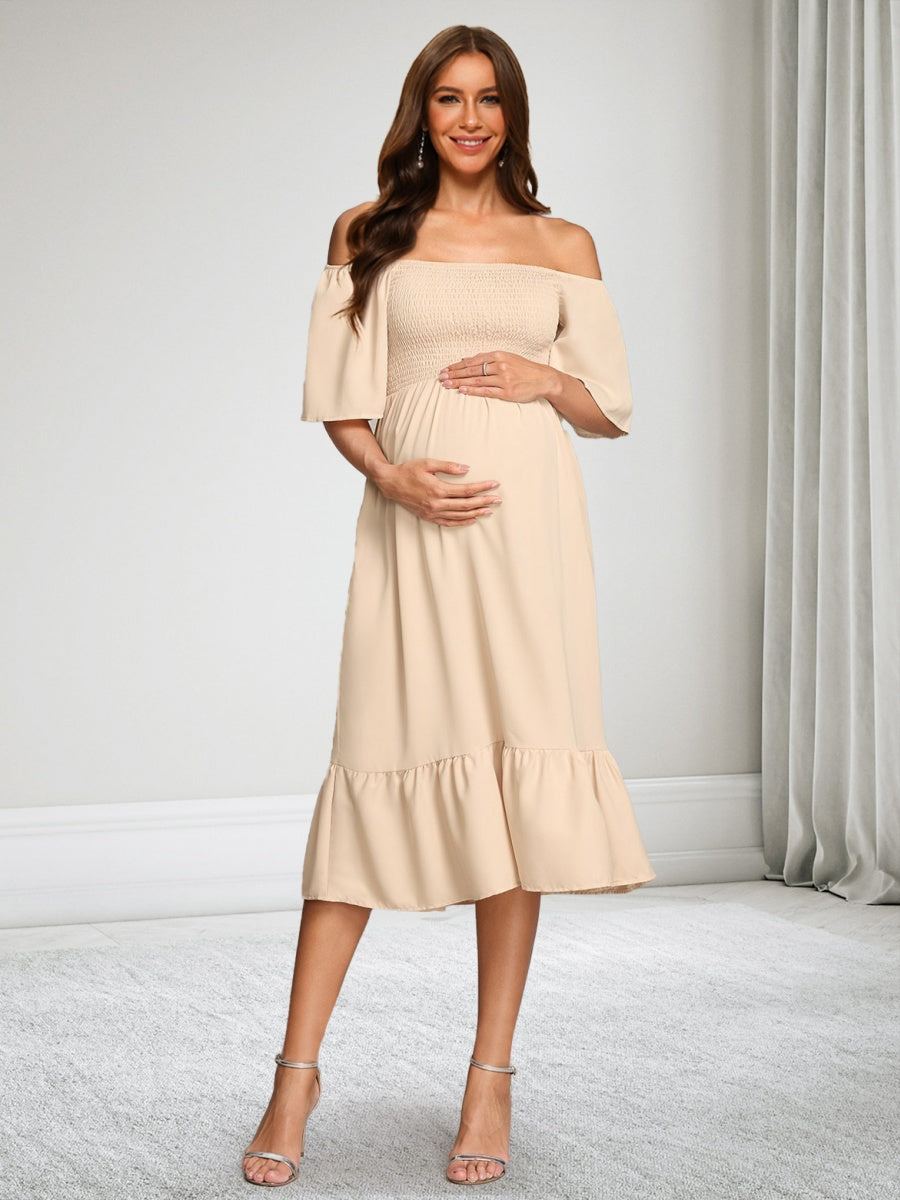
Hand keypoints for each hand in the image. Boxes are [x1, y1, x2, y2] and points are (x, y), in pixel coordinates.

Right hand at [376, 458, 502, 526]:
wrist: (391, 483)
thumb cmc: (408, 470)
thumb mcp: (427, 463)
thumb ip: (448, 466)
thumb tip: (467, 468)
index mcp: (438, 489)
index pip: (466, 490)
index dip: (482, 487)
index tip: (495, 484)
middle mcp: (437, 503)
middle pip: (466, 504)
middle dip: (484, 502)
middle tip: (498, 499)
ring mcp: (433, 512)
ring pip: (460, 515)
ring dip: (476, 513)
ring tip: (490, 510)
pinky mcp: (429, 517)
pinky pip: (449, 522)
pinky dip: (462, 522)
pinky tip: (472, 519)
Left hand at [438, 352, 559, 403]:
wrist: (543, 379)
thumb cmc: (523, 369)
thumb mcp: (506, 358)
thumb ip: (487, 359)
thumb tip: (466, 359)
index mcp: (498, 355)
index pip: (472, 360)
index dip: (457, 365)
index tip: (445, 369)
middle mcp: (500, 365)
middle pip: (472, 369)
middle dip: (454, 374)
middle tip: (441, 377)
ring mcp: (503, 379)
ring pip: (476, 380)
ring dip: (460, 382)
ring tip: (447, 385)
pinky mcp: (506, 391)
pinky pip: (486, 391)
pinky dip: (473, 390)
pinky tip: (462, 391)